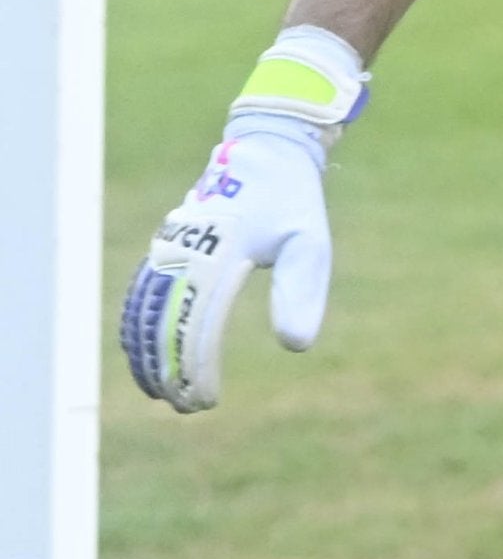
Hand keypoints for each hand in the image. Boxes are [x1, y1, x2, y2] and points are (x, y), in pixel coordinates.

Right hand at [121, 27, 364, 413]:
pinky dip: (137, 324)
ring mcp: (168, 249)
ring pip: (143, 310)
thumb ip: (302, 291)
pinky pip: (140, 292)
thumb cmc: (292, 201)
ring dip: (145, 352)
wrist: (266, 152)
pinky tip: (140, 352)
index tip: (204, 401)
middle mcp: (182, 254)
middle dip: (167, 369)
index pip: (196, 328)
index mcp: (215, 258)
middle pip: (161, 324)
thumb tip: (295, 345)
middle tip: (183, 406)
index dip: (195, 369)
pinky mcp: (166, 246)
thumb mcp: (309, 243)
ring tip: (158, 391)